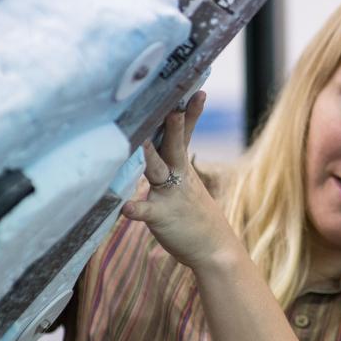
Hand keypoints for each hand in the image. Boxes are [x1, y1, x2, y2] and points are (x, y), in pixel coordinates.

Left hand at [121, 91, 241, 272]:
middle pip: (175, 146)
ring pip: (158, 170)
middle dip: (175, 126)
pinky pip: (146, 212)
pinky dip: (136, 209)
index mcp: (183, 168)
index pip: (187, 135)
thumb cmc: (196, 216)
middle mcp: (178, 177)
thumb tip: (159, 145)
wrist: (214, 249)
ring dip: (150, 156)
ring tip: (140, 141)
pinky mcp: (162, 217)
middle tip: (174, 107)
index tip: (198, 90)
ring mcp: (170, 196)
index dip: (192, 113)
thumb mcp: (187, 185)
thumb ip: (172, 166)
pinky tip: (125, 207)